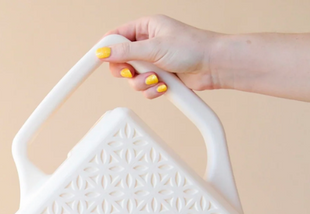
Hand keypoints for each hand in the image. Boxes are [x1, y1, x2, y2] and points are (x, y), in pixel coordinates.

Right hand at [96, 15, 222, 98]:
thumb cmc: (192, 47)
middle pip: (121, 61)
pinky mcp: (160, 78)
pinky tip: (164, 85)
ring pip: (132, 79)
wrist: (213, 65)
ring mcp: (154, 62)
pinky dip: (152, 90)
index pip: (116, 37)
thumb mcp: (154, 48)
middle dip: (127, 72)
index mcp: (146, 27)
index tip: (96, 61)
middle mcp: (148, 44)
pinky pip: (144, 88)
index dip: (106, 50)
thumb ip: (126, 53)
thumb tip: (103, 53)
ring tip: (156, 79)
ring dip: (142, 83)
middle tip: (133, 72)